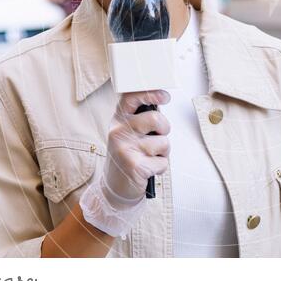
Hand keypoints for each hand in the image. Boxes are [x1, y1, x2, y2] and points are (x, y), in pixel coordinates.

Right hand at [79, 89, 170, 237]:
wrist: (115, 187)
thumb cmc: (128, 155)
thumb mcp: (128, 132)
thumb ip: (141, 116)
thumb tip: (161, 99)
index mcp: (118, 119)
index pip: (132, 97)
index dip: (151, 93)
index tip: (164, 96)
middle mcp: (118, 131)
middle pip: (156, 119)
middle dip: (164, 129)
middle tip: (158, 138)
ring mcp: (125, 149)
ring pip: (163, 142)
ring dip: (162, 152)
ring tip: (148, 157)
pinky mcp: (134, 166)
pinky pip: (163, 162)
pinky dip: (160, 167)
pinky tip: (147, 169)